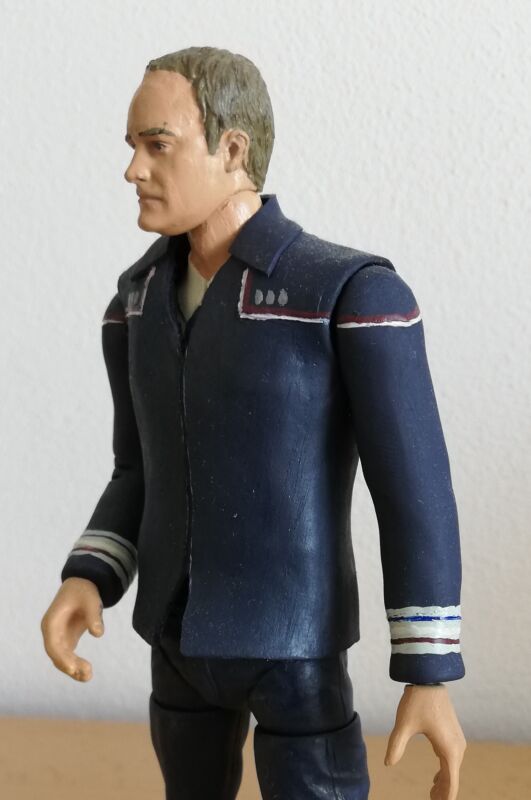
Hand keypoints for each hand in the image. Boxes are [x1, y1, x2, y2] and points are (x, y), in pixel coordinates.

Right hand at [41, 577, 103, 681]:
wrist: (82, 584)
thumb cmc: (83, 591)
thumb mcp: (91, 600)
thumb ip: (94, 616)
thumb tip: (98, 634)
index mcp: (51, 622)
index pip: (53, 645)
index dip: (62, 658)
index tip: (73, 668)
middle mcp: (51, 632)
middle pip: (57, 654)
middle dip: (70, 666)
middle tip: (88, 674)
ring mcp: (58, 637)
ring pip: (61, 658)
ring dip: (73, 669)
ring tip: (88, 676)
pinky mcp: (67, 639)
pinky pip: (68, 656)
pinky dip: (76, 664)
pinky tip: (86, 673)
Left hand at [385, 684, 465, 799]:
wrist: (429, 678)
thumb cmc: (417, 700)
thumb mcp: (403, 724)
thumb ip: (396, 745)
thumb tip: (388, 763)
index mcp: (449, 749)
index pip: (451, 782)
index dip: (444, 797)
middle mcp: (457, 747)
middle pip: (452, 777)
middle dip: (443, 792)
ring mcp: (457, 739)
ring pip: (453, 768)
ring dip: (444, 781)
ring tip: (432, 793)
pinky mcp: (453, 733)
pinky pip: (452, 758)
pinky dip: (445, 769)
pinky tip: (436, 775)